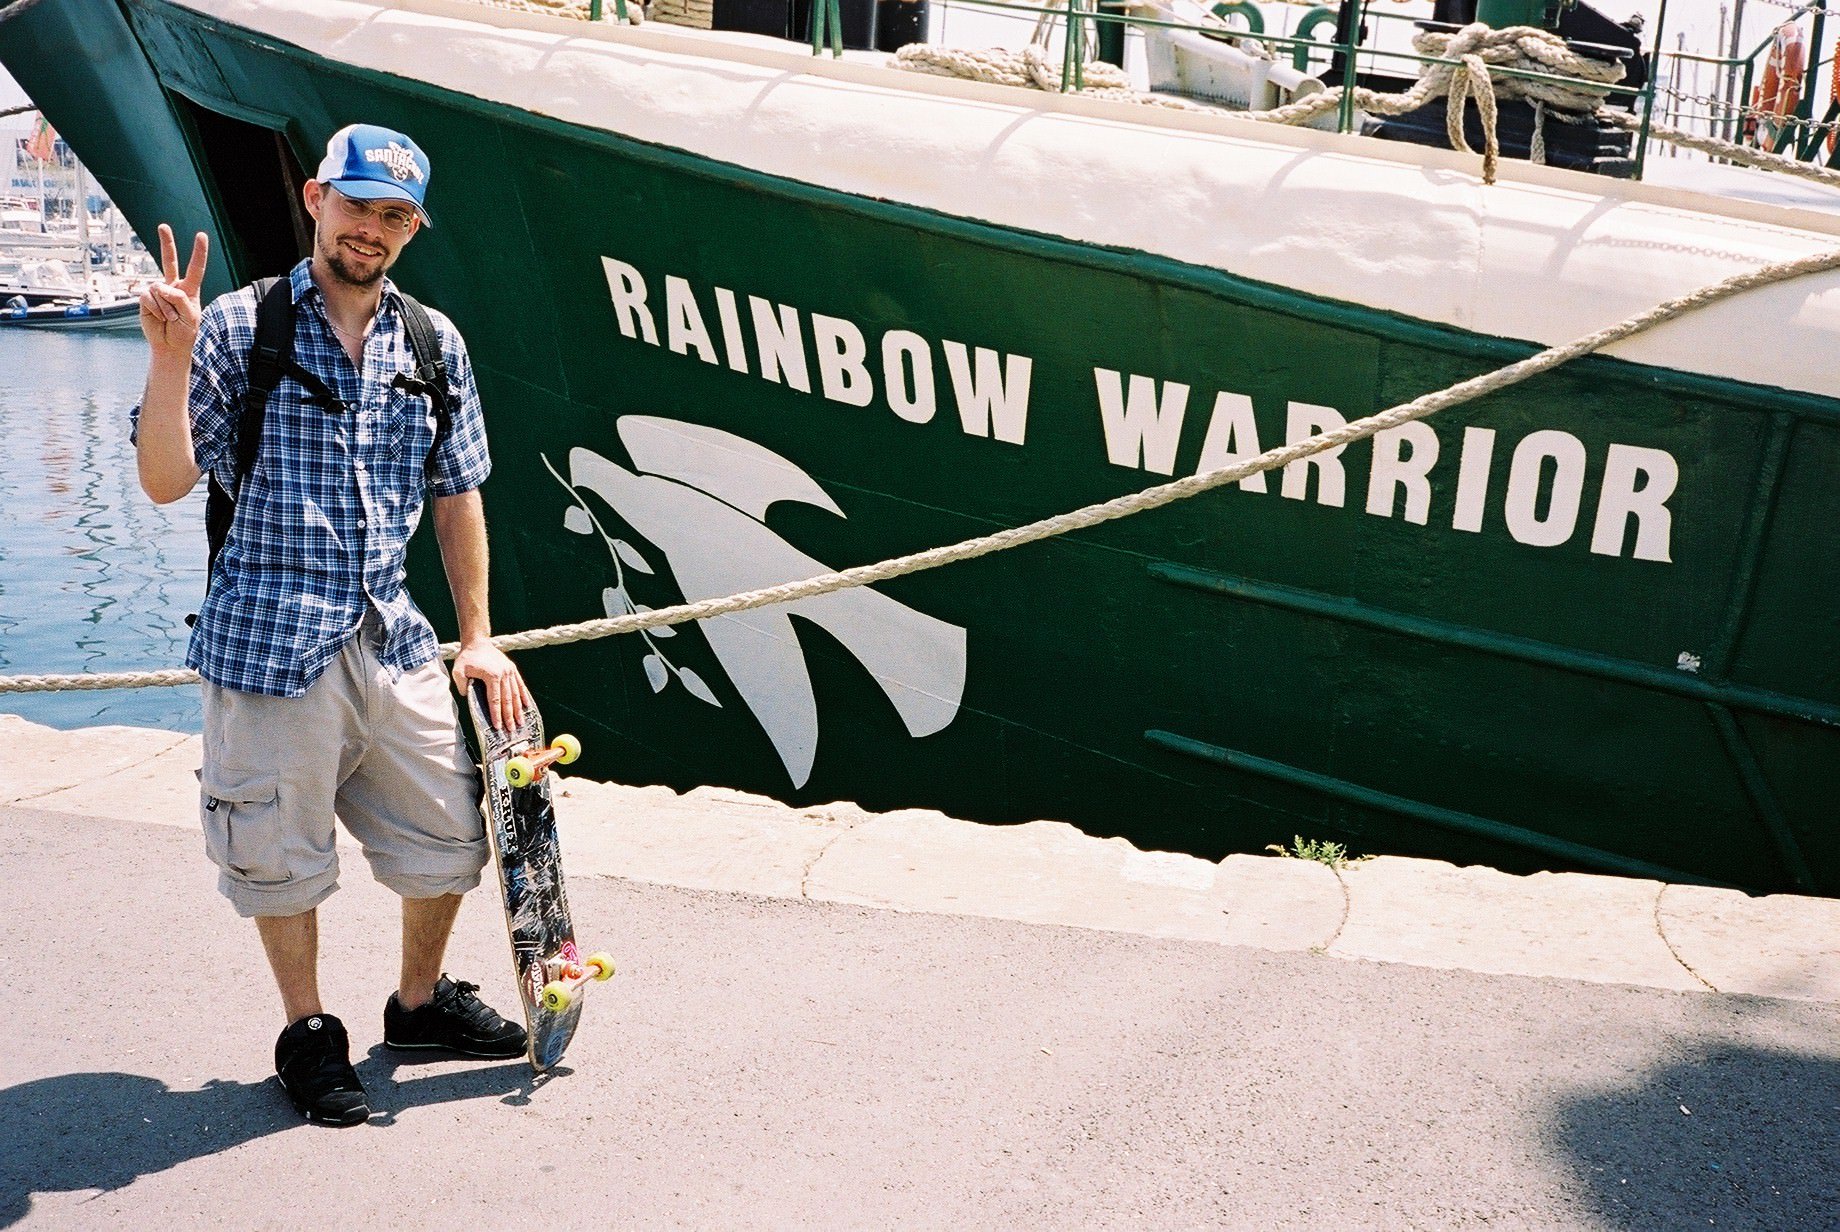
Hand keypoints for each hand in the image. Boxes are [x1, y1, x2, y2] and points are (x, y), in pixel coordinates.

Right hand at [140, 224, 208, 354]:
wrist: (170, 346)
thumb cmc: (184, 332)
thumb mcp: (190, 316)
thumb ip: (179, 298)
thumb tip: (162, 287)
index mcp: (189, 290)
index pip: (195, 269)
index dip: (198, 253)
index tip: (201, 235)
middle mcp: (173, 287)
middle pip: (169, 261)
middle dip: (166, 243)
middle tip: (163, 226)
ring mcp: (158, 292)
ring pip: (159, 289)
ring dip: (165, 307)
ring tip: (170, 318)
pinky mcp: (146, 298)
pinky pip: (149, 297)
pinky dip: (156, 309)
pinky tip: (159, 317)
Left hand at [451, 638, 532, 732]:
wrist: (477, 642)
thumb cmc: (467, 657)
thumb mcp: (458, 670)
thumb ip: (462, 684)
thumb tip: (468, 697)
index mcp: (492, 676)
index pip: (495, 700)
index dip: (497, 714)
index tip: (498, 726)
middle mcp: (504, 674)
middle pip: (508, 699)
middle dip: (509, 716)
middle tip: (511, 730)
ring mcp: (510, 671)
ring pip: (516, 694)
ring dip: (518, 709)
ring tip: (520, 722)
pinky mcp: (512, 669)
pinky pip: (520, 685)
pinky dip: (524, 696)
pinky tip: (527, 706)